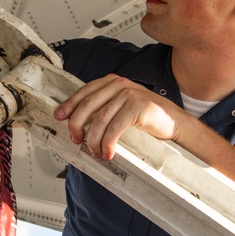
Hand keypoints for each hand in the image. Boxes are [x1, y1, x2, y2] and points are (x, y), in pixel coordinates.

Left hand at [55, 74, 185, 160]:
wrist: (174, 122)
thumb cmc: (147, 117)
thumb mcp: (122, 107)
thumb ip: (105, 108)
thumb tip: (81, 124)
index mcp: (113, 82)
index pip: (85, 91)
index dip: (70, 104)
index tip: (59, 116)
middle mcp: (119, 85)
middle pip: (88, 104)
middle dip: (77, 124)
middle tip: (76, 139)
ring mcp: (129, 94)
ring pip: (100, 118)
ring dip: (94, 139)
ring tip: (96, 152)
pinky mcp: (138, 106)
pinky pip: (115, 127)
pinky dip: (108, 142)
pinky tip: (108, 153)